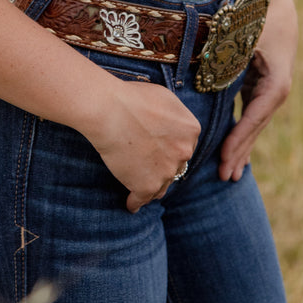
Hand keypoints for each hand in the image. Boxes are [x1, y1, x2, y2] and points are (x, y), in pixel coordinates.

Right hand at [87, 76, 200, 212]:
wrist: (111, 110)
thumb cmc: (133, 98)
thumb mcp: (167, 99)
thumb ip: (177, 118)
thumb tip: (177, 129)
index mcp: (191, 130)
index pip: (185, 145)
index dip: (170, 145)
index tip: (156, 144)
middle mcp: (184, 153)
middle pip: (176, 166)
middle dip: (164, 164)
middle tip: (146, 161)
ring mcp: (166, 172)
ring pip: (162, 185)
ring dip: (152, 185)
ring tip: (139, 183)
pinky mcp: (147, 186)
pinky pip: (142, 200)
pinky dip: (135, 202)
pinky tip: (131, 204)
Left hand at [217, 0, 297, 181]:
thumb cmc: (257, 11)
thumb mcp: (243, 31)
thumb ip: (228, 54)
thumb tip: (208, 75)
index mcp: (277, 79)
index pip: (256, 116)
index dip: (241, 139)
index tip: (225, 159)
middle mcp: (277, 86)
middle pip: (257, 125)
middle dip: (241, 151)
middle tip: (224, 177)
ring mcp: (270, 85)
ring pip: (255, 122)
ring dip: (243, 147)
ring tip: (230, 174)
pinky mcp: (261, 81)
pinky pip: (252, 112)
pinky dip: (243, 131)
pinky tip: (236, 151)